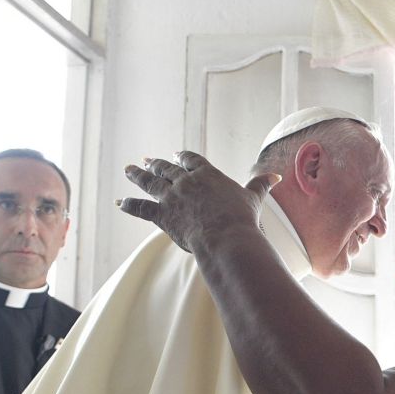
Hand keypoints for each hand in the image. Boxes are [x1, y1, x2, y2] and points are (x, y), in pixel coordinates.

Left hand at [118, 152, 280, 252]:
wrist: (227, 237)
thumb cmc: (242, 219)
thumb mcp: (253, 198)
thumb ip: (260, 185)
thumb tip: (276, 177)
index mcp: (207, 174)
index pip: (191, 160)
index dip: (182, 158)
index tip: (176, 156)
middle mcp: (186, 182)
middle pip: (167, 169)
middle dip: (156, 164)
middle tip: (146, 159)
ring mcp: (172, 197)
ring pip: (150, 182)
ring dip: (138, 175)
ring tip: (129, 169)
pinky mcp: (162, 215)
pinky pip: (141, 208)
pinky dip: (129, 205)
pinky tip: (119, 202)